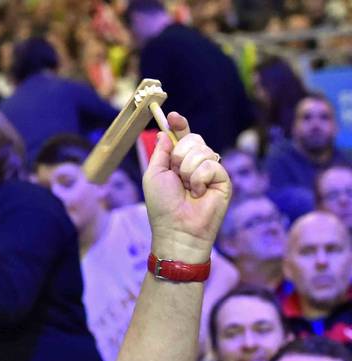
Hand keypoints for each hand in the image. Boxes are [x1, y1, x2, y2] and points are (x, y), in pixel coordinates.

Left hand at [143, 112, 230, 263]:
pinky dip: (200, 178)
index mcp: (178, 162)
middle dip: (180, 154)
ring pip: (202, 150)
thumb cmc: (162, 205)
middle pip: (193, 139)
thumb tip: (164, 132)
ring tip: (187, 189)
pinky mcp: (223, 179)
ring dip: (188, 170)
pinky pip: (211, 164)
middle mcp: (196, 164)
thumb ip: (160, 152)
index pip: (183, 137)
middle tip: (176, 175)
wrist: (177, 228)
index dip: (179, 125)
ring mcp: (211, 171)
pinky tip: (198, 193)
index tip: (172, 116)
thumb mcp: (154, 175)